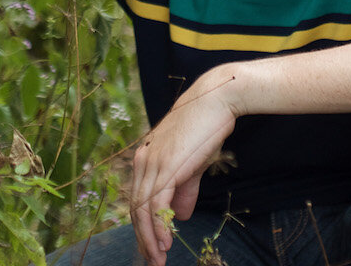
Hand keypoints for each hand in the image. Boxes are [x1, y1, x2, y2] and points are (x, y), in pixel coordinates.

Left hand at [129, 64, 241, 265]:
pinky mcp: (165, 166)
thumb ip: (183, 189)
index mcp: (145, 158)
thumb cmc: (205, 129)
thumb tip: (178, 215)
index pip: (137, 199)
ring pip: (142, 210)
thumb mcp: (191, 163)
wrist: (215, 100)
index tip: (152, 247)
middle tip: (153, 261)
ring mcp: (152, 163)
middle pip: (135, 208)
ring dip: (150, 238)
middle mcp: (142, 161)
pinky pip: (155, 204)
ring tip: (158, 258)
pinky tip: (165, 242)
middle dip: (143, 238)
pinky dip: (158, 227)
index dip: (143, 226)